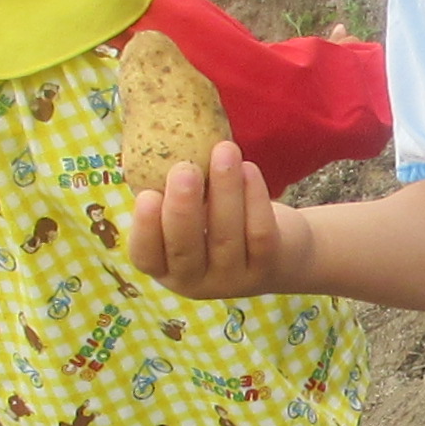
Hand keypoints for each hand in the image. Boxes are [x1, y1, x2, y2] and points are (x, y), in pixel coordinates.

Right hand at [128, 139, 311, 296]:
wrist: (279, 253)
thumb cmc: (218, 222)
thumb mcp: (192, 215)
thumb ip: (174, 193)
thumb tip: (159, 142)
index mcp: (166, 267)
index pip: (145, 256)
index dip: (144, 228)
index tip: (148, 194)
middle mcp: (195, 282)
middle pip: (185, 249)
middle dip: (183, 208)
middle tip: (185, 169)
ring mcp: (232, 280)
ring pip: (226, 237)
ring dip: (225, 190)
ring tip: (225, 150)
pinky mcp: (266, 268)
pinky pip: (259, 232)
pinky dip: (254, 198)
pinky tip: (248, 168)